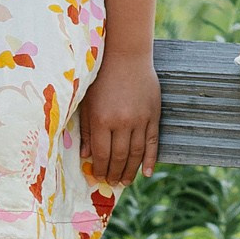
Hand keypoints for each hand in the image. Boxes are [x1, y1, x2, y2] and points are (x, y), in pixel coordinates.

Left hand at [79, 47, 160, 186]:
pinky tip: (147, 172)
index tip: (97, 177)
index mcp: (102, 119)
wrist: (126, 56)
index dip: (99, 169)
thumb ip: (87, 130)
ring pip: (136, 153)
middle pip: (119, 157)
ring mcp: (140, 119)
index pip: (101, 154)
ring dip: (131, 171)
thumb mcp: (87, 103)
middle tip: (112, 183)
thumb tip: (86, 156)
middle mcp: (122, 122)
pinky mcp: (153, 114)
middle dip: (114, 173)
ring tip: (125, 182)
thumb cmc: (101, 78)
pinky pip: (153, 142)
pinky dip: (150, 159)